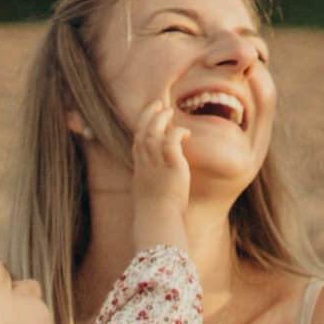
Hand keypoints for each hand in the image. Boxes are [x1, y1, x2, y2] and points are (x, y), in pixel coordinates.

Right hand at [130, 84, 191, 253]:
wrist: (157, 218)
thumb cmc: (156, 212)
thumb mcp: (149, 195)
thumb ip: (154, 184)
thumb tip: (162, 185)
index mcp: (139, 168)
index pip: (137, 141)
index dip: (142, 127)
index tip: (149, 118)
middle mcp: (145, 162)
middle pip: (142, 131)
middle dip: (148, 116)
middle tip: (158, 105)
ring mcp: (156, 162)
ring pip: (153, 132)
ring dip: (161, 119)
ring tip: (169, 111)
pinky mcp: (172, 164)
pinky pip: (172, 141)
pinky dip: (178, 133)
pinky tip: (186, 132)